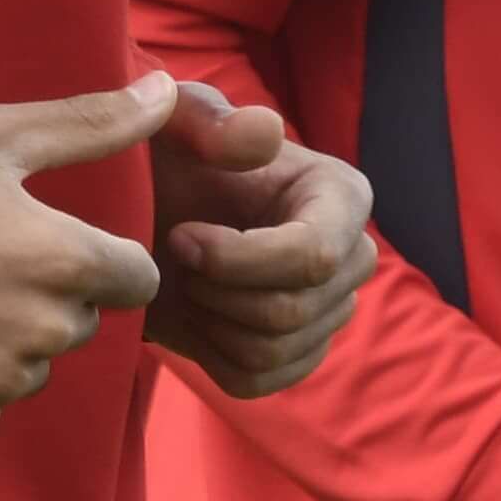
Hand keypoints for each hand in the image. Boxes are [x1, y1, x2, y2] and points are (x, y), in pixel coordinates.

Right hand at [0, 77, 176, 451]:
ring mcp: (0, 387)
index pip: (137, 278)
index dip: (97, 258)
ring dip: (4, 342)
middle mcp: (45, 333)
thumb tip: (170, 92)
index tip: (43, 240)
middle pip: (81, 322)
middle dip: (46, 298)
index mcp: (67, 262)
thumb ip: (91, 123)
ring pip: (32, 367)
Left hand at [141, 81, 373, 402]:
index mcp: (341, 195)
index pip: (314, 255)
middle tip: (176, 255)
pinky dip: (211, 353)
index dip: (238, 260)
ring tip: (186, 277)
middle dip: (216, 291)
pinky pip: (257, 380)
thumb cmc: (168, 158)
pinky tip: (195, 312)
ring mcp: (331, 310)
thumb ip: (210, 119)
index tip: (180, 237)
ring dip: (209, 320)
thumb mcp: (173, 123)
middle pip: (292, 311)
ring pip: (272, 350)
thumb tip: (267, 135)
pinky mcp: (299, 353)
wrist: (148, 212)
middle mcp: (352, 257)